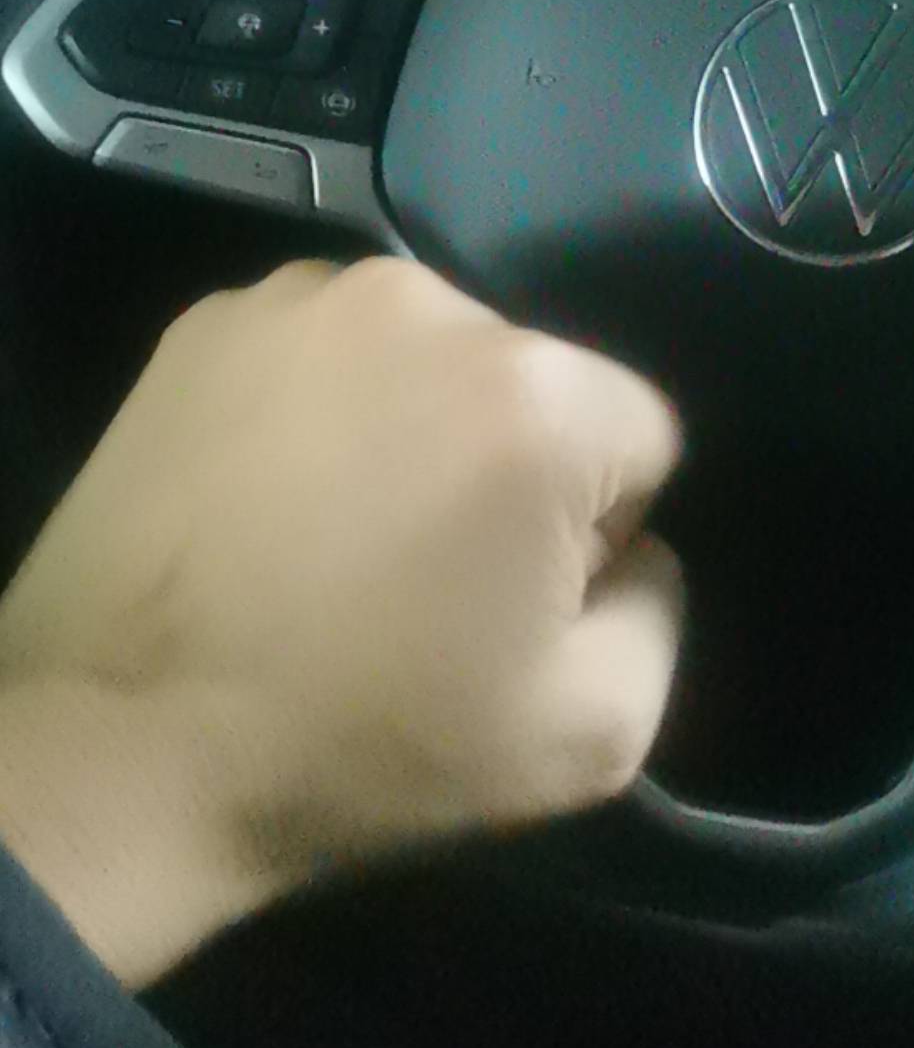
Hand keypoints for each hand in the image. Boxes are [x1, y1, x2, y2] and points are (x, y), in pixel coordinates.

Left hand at [0, 258, 685, 983]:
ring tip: (335, 539)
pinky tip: (268, 501)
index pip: (643, 438)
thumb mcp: (589, 737)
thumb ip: (662, 613)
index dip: (598, 535)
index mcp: (539, 394)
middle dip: (506, 467)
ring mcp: (304, 299)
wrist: (118, 747)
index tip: (513, 607)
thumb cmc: (362, 745)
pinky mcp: (209, 321)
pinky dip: (319, 409)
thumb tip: (634, 548)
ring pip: (427, 358)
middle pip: (533, 383)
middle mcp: (428, 305)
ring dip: (414, 427)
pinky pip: (323, 354)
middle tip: (424, 579)